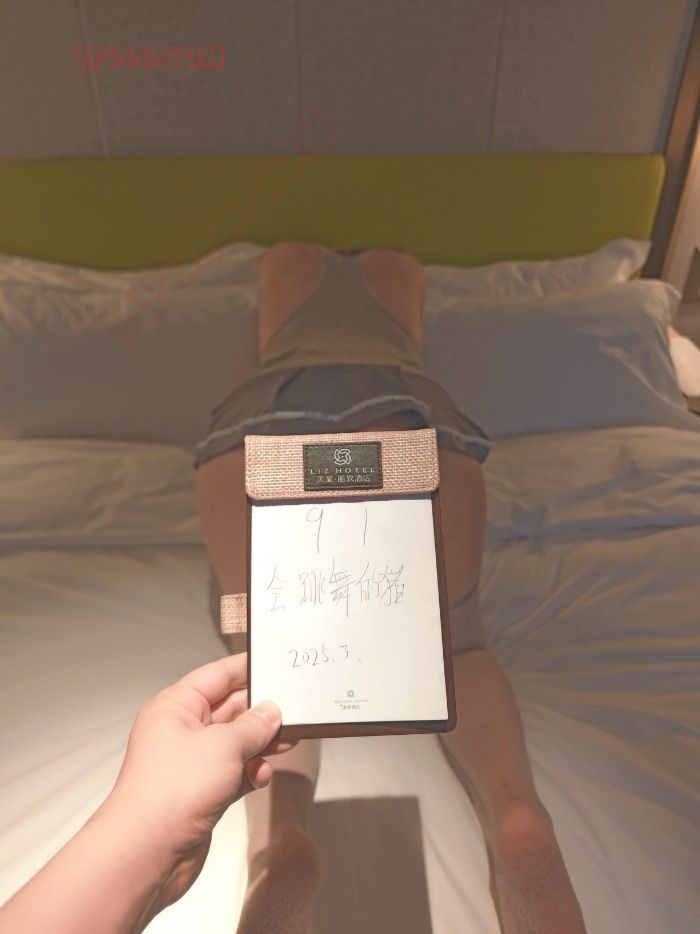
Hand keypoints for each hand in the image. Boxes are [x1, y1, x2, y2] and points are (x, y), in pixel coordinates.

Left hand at [103, 652, 295, 907]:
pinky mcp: (201, 792)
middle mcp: (180, 731)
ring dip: (260, 743)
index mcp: (175, 707)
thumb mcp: (224, 745)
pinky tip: (262, 775)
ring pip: (234, 743)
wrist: (147, 853)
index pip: (216, 675)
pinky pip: (234, 772)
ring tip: (287, 741)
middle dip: (260, 710)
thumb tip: (271, 712)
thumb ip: (254, 725)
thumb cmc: (172, 791)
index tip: (274, 663)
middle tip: (292, 709)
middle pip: (228, 709)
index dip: (246, 668)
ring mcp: (191, 763)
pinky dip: (251, 772)